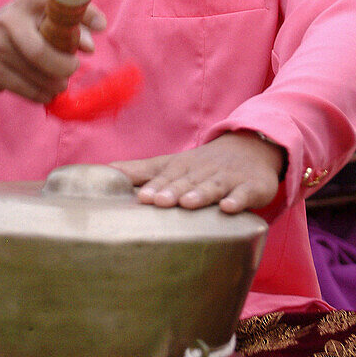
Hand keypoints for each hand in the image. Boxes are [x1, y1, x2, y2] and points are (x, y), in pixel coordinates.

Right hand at [0, 0, 105, 116]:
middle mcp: (9, 21)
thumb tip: (93, 41)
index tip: (101, 29)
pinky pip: (26, 90)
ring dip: (55, 84)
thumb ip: (73, 23)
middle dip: (65, 66)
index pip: (58, 4)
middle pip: (43, 52)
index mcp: (27, 2)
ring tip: (59, 83)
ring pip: (37, 76)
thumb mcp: (41, 16)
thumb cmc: (20, 28)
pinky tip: (45, 91)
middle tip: (72, 68)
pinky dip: (41, 95)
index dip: (83, 15)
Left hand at [111, 131, 284, 213]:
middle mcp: (204, 171)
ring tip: (187, 203)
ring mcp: (228, 178)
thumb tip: (104, 172)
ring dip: (200, 193)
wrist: (250, 148)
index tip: (141, 197)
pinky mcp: (251, 187)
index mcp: (183, 167)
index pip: (167, 175)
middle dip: (172, 190)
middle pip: (187, 181)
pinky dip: (238, 200)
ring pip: (213, 186)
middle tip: (157, 201)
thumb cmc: (201, 164)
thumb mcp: (172, 164)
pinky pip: (245, 194)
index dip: (154, 185)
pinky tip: (229, 208)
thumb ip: (140, 171)